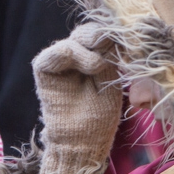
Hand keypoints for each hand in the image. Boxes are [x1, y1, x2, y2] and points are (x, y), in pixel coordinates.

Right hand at [33, 23, 122, 173]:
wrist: (83, 142)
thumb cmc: (100, 116)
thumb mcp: (111, 80)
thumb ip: (109, 56)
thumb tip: (115, 31)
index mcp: (91, 57)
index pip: (101, 34)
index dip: (115, 35)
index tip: (129, 42)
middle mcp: (74, 55)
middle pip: (88, 32)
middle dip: (103, 35)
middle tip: (115, 42)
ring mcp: (58, 61)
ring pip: (75, 38)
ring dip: (91, 45)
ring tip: (101, 64)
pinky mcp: (44, 69)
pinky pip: (56, 52)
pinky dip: (75, 53)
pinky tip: (93, 65)